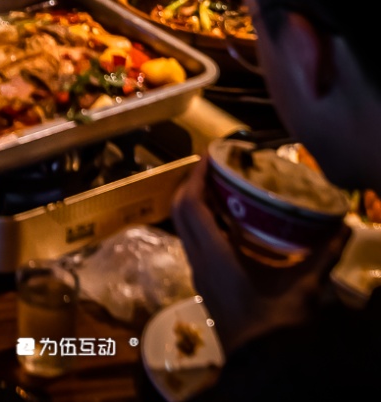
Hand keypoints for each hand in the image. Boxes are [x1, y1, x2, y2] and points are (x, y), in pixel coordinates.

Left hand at [172, 158, 346, 355]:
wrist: (260, 367)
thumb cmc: (276, 327)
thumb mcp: (302, 289)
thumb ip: (322, 256)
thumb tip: (341, 229)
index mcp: (215, 257)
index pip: (191, 205)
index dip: (195, 176)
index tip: (209, 155)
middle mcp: (199, 262)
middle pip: (180, 210)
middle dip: (192, 183)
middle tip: (214, 166)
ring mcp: (199, 274)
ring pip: (184, 227)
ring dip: (195, 202)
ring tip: (220, 187)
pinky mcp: (204, 283)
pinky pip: (193, 242)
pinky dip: (202, 222)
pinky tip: (228, 222)